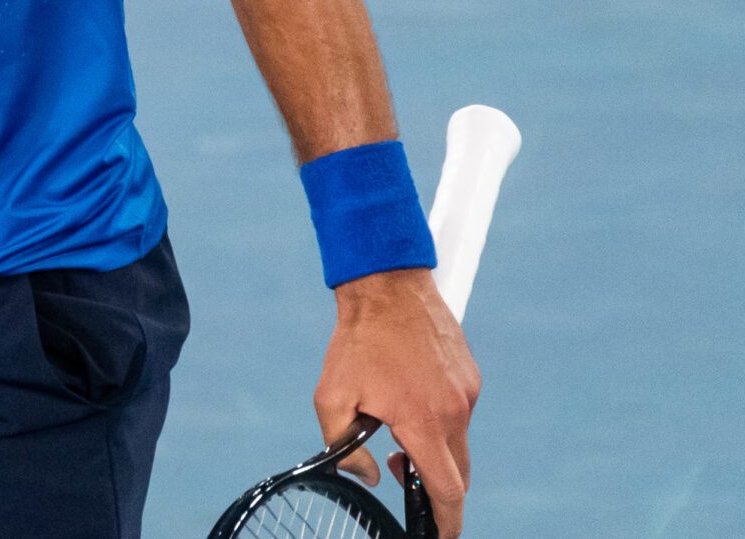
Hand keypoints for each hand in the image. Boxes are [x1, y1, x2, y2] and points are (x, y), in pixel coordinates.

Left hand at [314, 268, 481, 532]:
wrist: (387, 287)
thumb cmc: (357, 341)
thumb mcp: (331, 396)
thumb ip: (343, 444)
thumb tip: (367, 474)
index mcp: (423, 423)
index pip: (446, 489)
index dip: (445, 520)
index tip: (440, 534)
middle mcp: (455, 412)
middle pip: (457, 473)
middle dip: (435, 486)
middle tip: (400, 472)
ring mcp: (467, 394)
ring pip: (459, 443)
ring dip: (436, 450)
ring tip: (397, 429)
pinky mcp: (470, 377)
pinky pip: (460, 414)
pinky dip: (441, 422)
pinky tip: (409, 400)